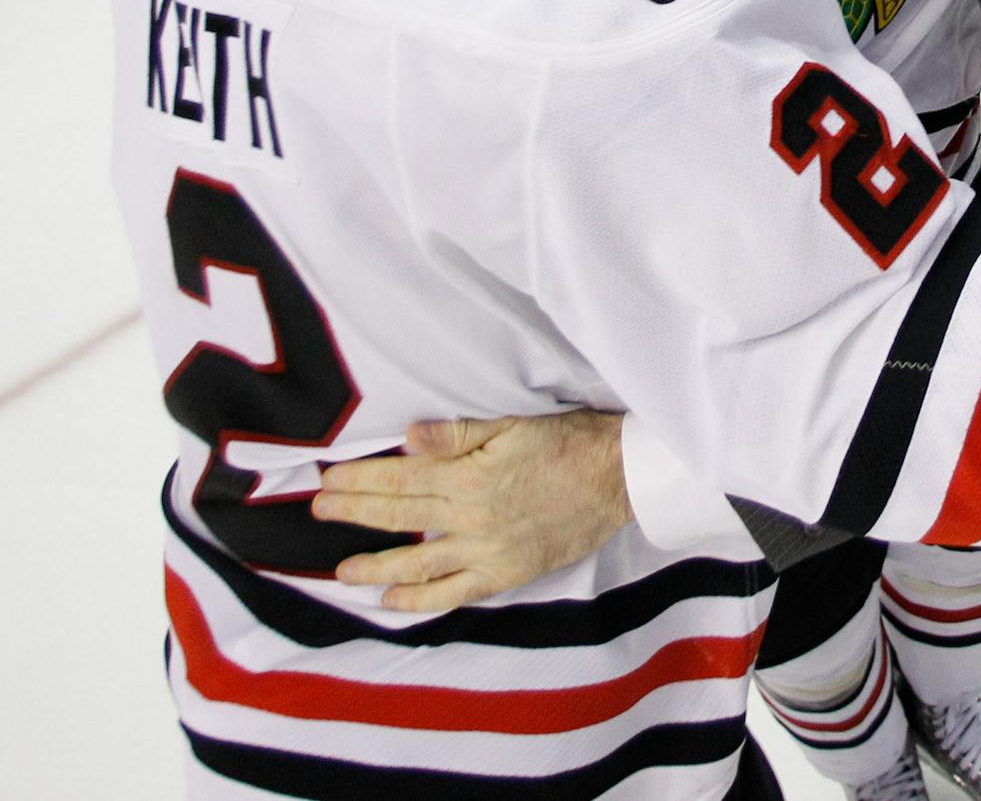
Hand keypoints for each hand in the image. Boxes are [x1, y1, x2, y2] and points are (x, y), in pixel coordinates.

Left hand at [313, 410, 630, 611]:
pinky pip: (454, 593)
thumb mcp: (514, 423)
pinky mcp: (506, 573)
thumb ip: (459, 432)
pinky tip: (392, 599)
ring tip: (341, 570)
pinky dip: (421, 599)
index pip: (400, 478)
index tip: (328, 480)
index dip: (360, 479)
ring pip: (417, 563)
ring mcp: (486, 551)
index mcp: (469, 476)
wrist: (619, 479)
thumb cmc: (570, 442)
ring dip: (375, 566)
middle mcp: (470, 518)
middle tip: (318, 510)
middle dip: (354, 512)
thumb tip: (409, 436)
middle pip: (400, 516)